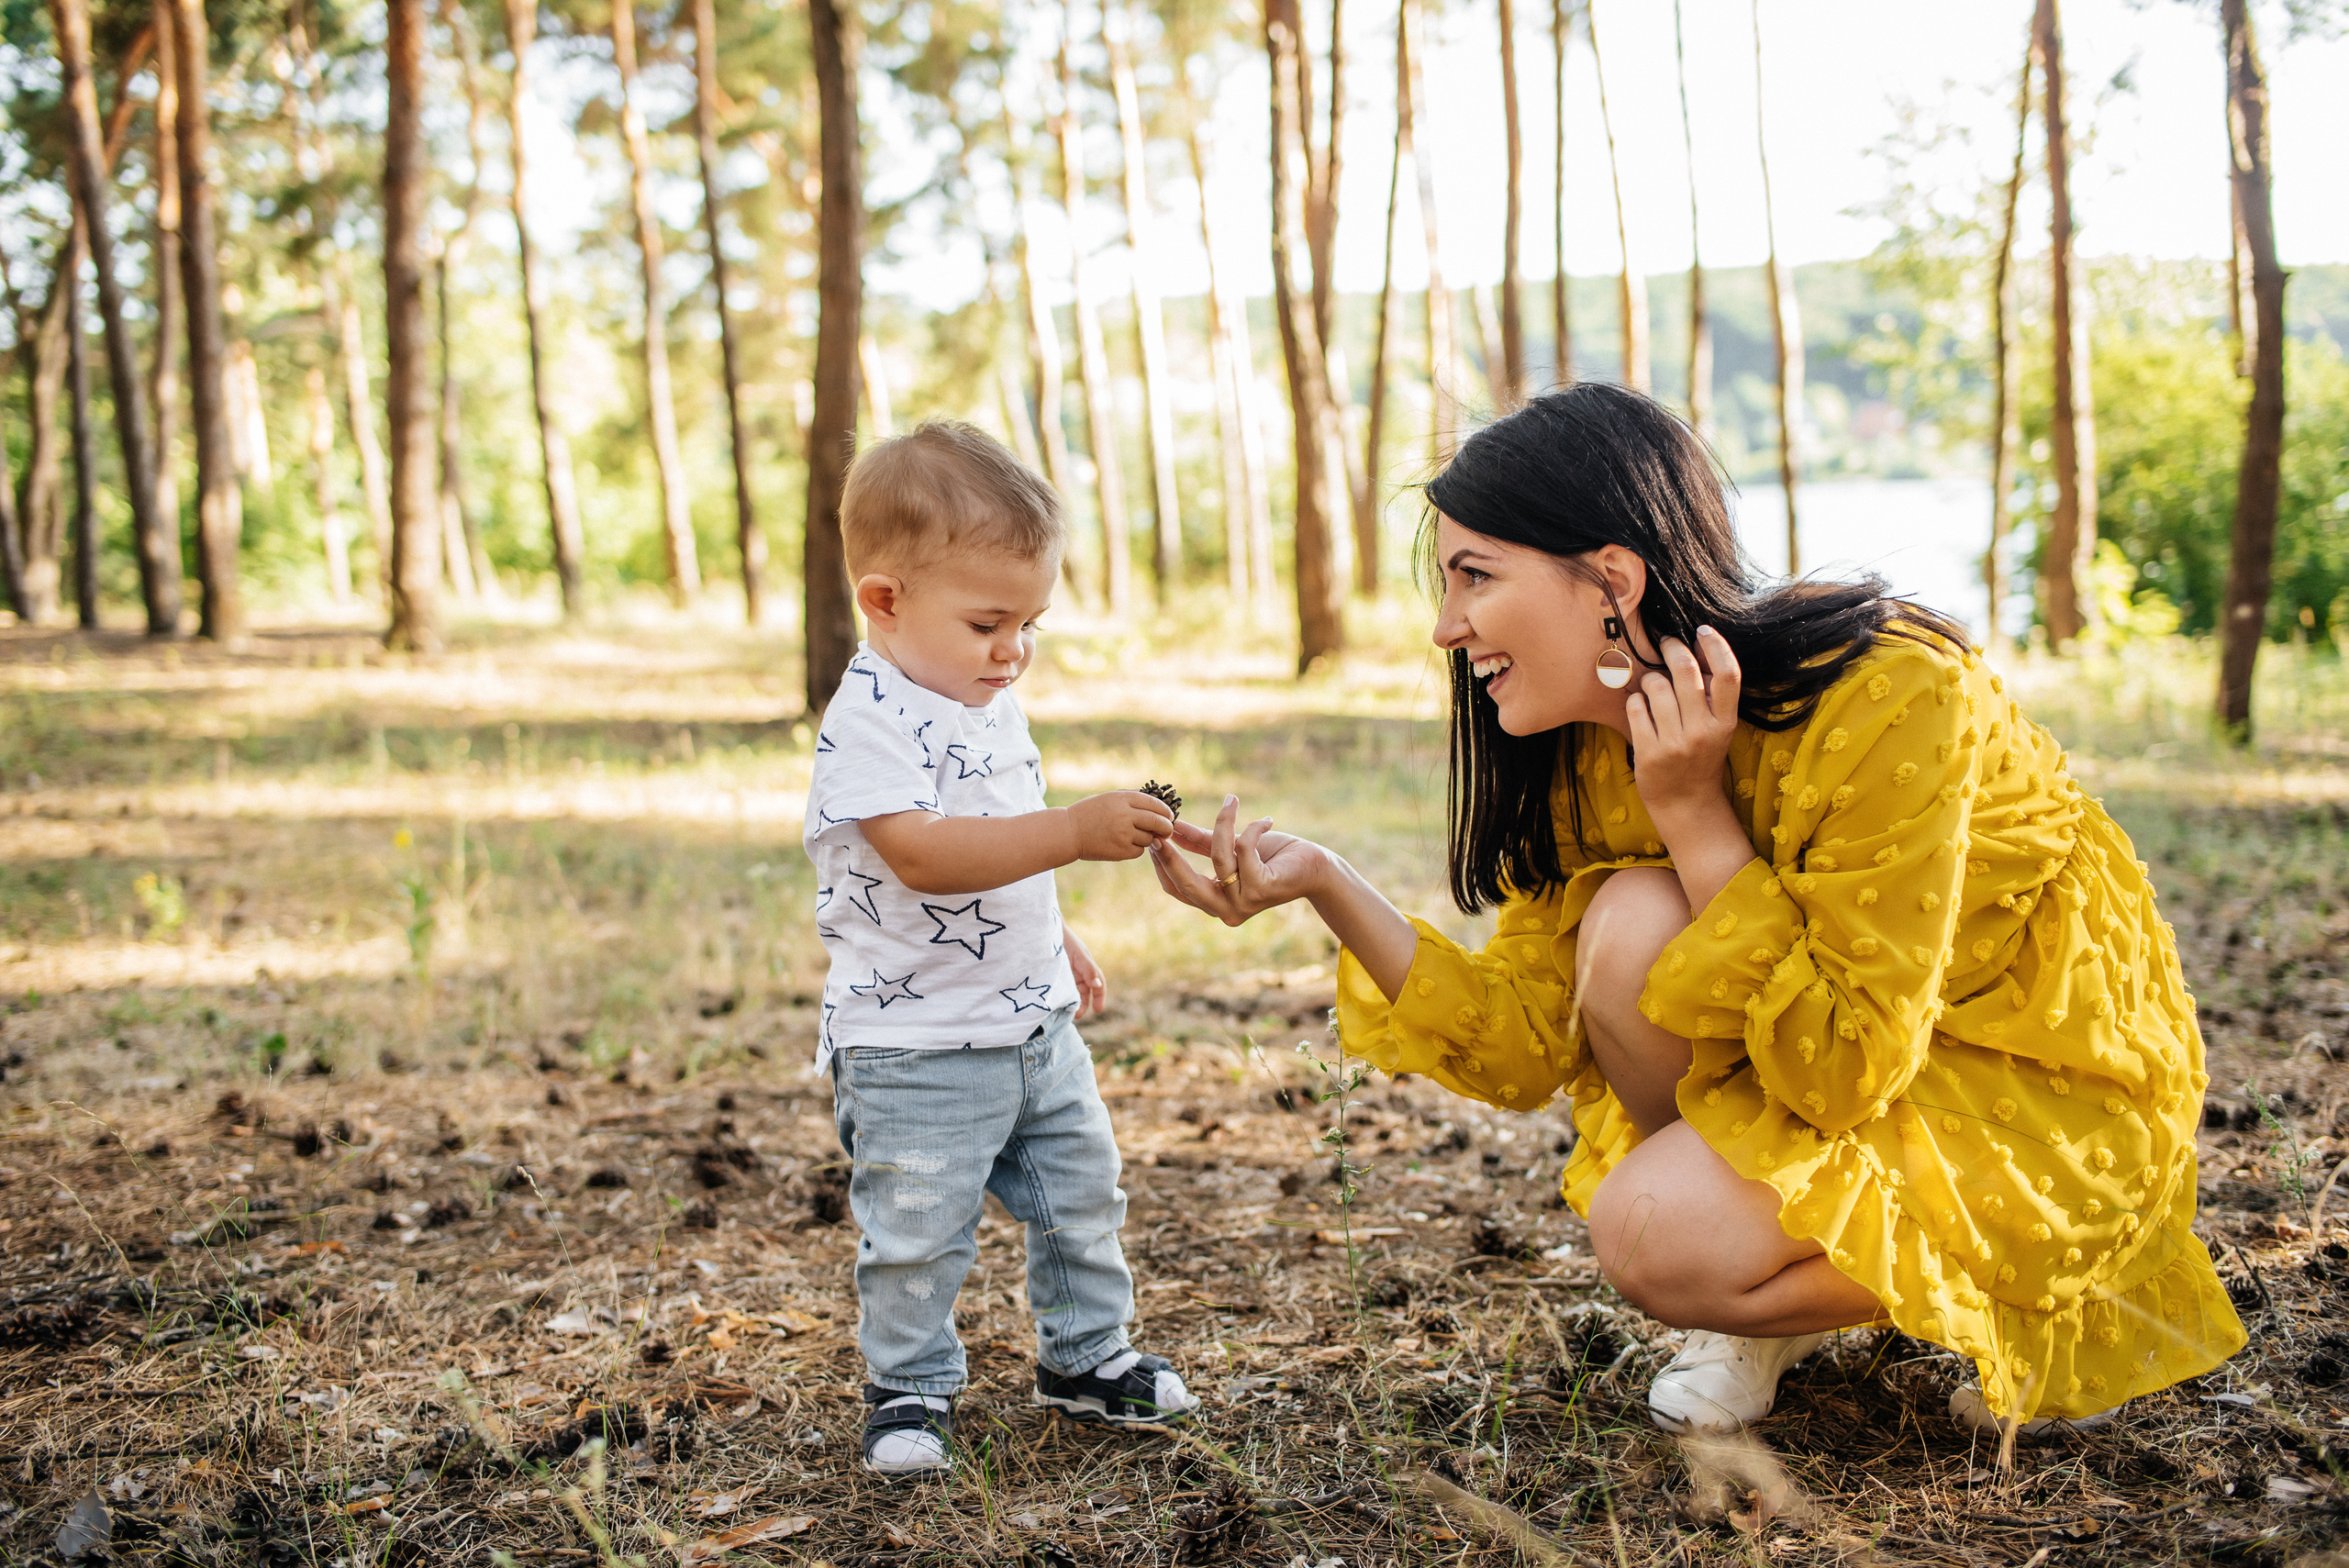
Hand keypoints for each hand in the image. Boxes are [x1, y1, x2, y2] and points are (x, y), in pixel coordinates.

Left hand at [1062, 926, 1106, 1017]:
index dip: (1100, 997)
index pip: (1098, 984)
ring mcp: (1067, 974)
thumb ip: (1088, 969)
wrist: (1045, 932)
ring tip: (1066, 1012)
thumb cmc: (1064, 939)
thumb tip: (1098, 986)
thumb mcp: (1078, 954)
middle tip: (1076, 1015)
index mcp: (1087, 966)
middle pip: (1085, 992)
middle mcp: (1079, 972)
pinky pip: (1062, 990)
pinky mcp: (1056, 976)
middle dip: (1083, 1004)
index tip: (1097, 1010)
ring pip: (1073, 993)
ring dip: (1072, 1003)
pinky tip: (1056, 1004)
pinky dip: (1061, 998)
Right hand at [1066, 791, 1175, 861]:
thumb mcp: (1109, 798)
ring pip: (1149, 838)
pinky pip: (1139, 850)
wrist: (1068, 832)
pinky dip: (1136, 849)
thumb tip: (1158, 801)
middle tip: (1167, 830)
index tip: (1169, 816)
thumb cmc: (1089, 813)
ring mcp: (1123, 834)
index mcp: (1122, 799)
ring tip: (1132, 836)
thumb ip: (1132, 797)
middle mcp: (1125, 815)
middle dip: (1166, 827)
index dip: (1165, 810)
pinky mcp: (1121, 850)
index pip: (1154, 803)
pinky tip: (1123, 844)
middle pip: (1157, 821)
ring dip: (1147, 838)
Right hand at [1147, 793, 1331, 926]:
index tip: (1153, 835)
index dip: (1162, 863)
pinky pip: (1244, 849)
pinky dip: (1253, 828)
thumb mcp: (1232, 847)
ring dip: (1225, 824)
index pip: (1177, 888)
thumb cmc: (1274, 857)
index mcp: (1215, 903)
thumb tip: (1173, 829)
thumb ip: (1202, 842)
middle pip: (1187, 884)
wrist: (1314, 867)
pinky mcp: (1263, 889)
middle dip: (1171, 856)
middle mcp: (1227, 911)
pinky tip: (1267, 820)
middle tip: (1162, 828)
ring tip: (1232, 801)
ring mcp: (1244, 903)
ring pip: (1220, 858)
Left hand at [1626, 626, 1743, 820]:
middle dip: (1673, 648)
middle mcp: (1703, 731)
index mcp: (1725, 722)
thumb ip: (1712, 690)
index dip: (1717, 645)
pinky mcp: (1648, 752)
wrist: (1686, 802)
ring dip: (1651, 678)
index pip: (1728, 674)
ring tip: (1654, 687)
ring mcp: (1675, 743)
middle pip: (1686, 671)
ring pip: (1656, 685)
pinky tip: (1641, 707)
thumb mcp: (1718, 725)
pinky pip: (1635, 707)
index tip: (1703, 630)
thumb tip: (1701, 642)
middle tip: (1668, 642)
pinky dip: (1635, 701)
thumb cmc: (1701, 755)